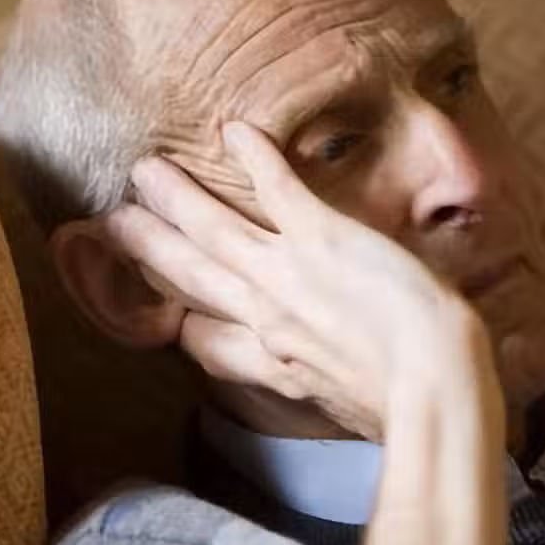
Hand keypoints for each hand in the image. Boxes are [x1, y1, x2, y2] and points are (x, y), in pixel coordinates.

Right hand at [102, 121, 490, 441]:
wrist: (433, 386)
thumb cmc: (410, 411)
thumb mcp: (354, 415)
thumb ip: (334, 395)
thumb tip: (344, 396)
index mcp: (273, 365)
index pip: (206, 344)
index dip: (183, 325)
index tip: (172, 314)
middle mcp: (265, 316)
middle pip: (191, 276)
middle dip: (149, 247)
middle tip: (112, 224)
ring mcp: (286, 272)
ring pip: (213, 229)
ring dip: (176, 197)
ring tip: (143, 170)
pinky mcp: (319, 236)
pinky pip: (275, 189)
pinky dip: (253, 157)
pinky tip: (233, 129)